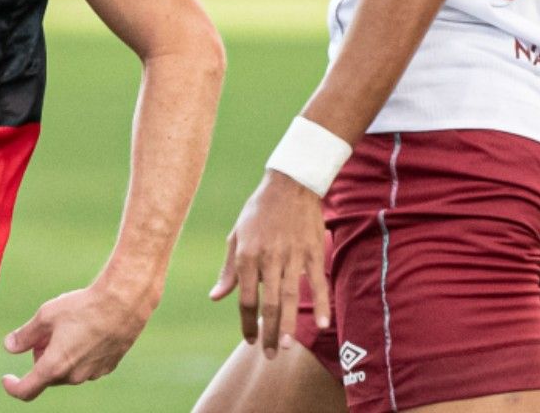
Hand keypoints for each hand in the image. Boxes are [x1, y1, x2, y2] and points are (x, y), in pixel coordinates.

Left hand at [0, 282, 152, 400]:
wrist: (123, 303)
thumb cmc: (83, 307)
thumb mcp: (46, 316)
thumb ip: (25, 335)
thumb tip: (10, 346)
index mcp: (54, 366)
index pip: (27, 390)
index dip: (13, 387)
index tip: (7, 379)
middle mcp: (74, 376)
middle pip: (48, 375)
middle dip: (41, 358)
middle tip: (45, 333)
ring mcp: (93, 373)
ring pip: (68, 371)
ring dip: (62, 356)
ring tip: (69, 327)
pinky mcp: (108, 367)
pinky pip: (86, 366)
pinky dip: (80, 355)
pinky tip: (87, 331)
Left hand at [209, 171, 329, 357]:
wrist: (290, 183)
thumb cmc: (258, 212)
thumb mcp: (236, 237)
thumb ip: (228, 271)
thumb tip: (216, 298)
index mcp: (247, 255)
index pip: (246, 298)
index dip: (247, 323)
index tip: (250, 340)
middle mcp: (269, 257)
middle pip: (269, 303)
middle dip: (269, 332)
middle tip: (271, 355)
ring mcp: (293, 255)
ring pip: (292, 297)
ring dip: (290, 325)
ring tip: (287, 348)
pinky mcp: (313, 251)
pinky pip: (318, 282)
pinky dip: (322, 304)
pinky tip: (323, 324)